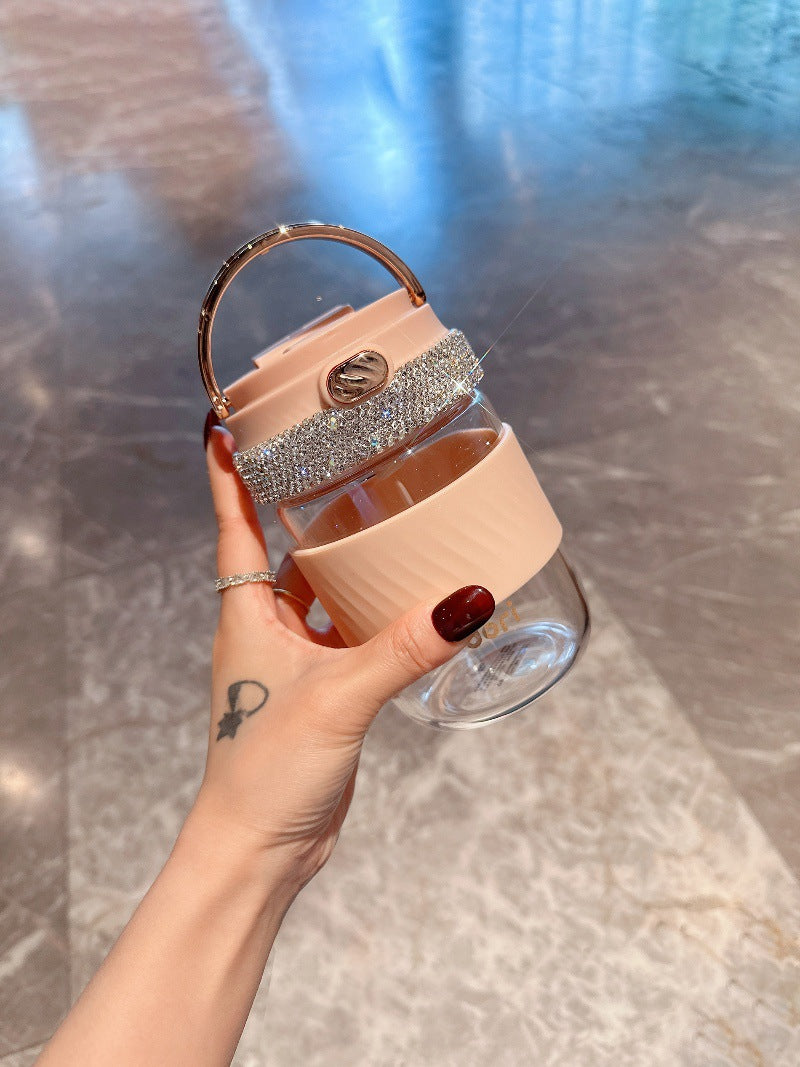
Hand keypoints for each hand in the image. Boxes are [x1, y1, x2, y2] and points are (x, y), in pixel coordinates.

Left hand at [190, 413, 494, 893]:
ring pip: (320, 592)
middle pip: (282, 548)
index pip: (233, 524)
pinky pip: (348, 634)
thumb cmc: (265, 771)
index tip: (226, 424)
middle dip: (303, 505)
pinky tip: (408, 603)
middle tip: (338, 461)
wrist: (258, 851)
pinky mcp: (322, 691)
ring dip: (346, 561)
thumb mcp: (337, 697)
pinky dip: (372, 614)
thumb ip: (404, 648)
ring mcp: (292, 661)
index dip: (228, 473)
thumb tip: (468, 599)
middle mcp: (263, 628)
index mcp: (245, 614)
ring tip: (385, 519)